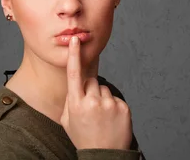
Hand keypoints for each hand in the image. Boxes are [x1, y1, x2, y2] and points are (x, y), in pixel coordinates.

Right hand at [60, 36, 132, 150]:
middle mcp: (92, 102)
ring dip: (102, 98)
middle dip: (90, 90)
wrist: (104, 156)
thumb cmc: (83, 137)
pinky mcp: (123, 107)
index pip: (73, 74)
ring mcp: (109, 104)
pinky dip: (114, 106)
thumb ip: (69, 100)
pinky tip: (111, 119)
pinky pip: (115, 98)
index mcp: (76, 104)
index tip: (75, 41)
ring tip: (101, 117)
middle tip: (91, 109)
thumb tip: (74, 84)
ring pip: (104, 88)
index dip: (73, 56)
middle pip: (91, 81)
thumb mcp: (67, 121)